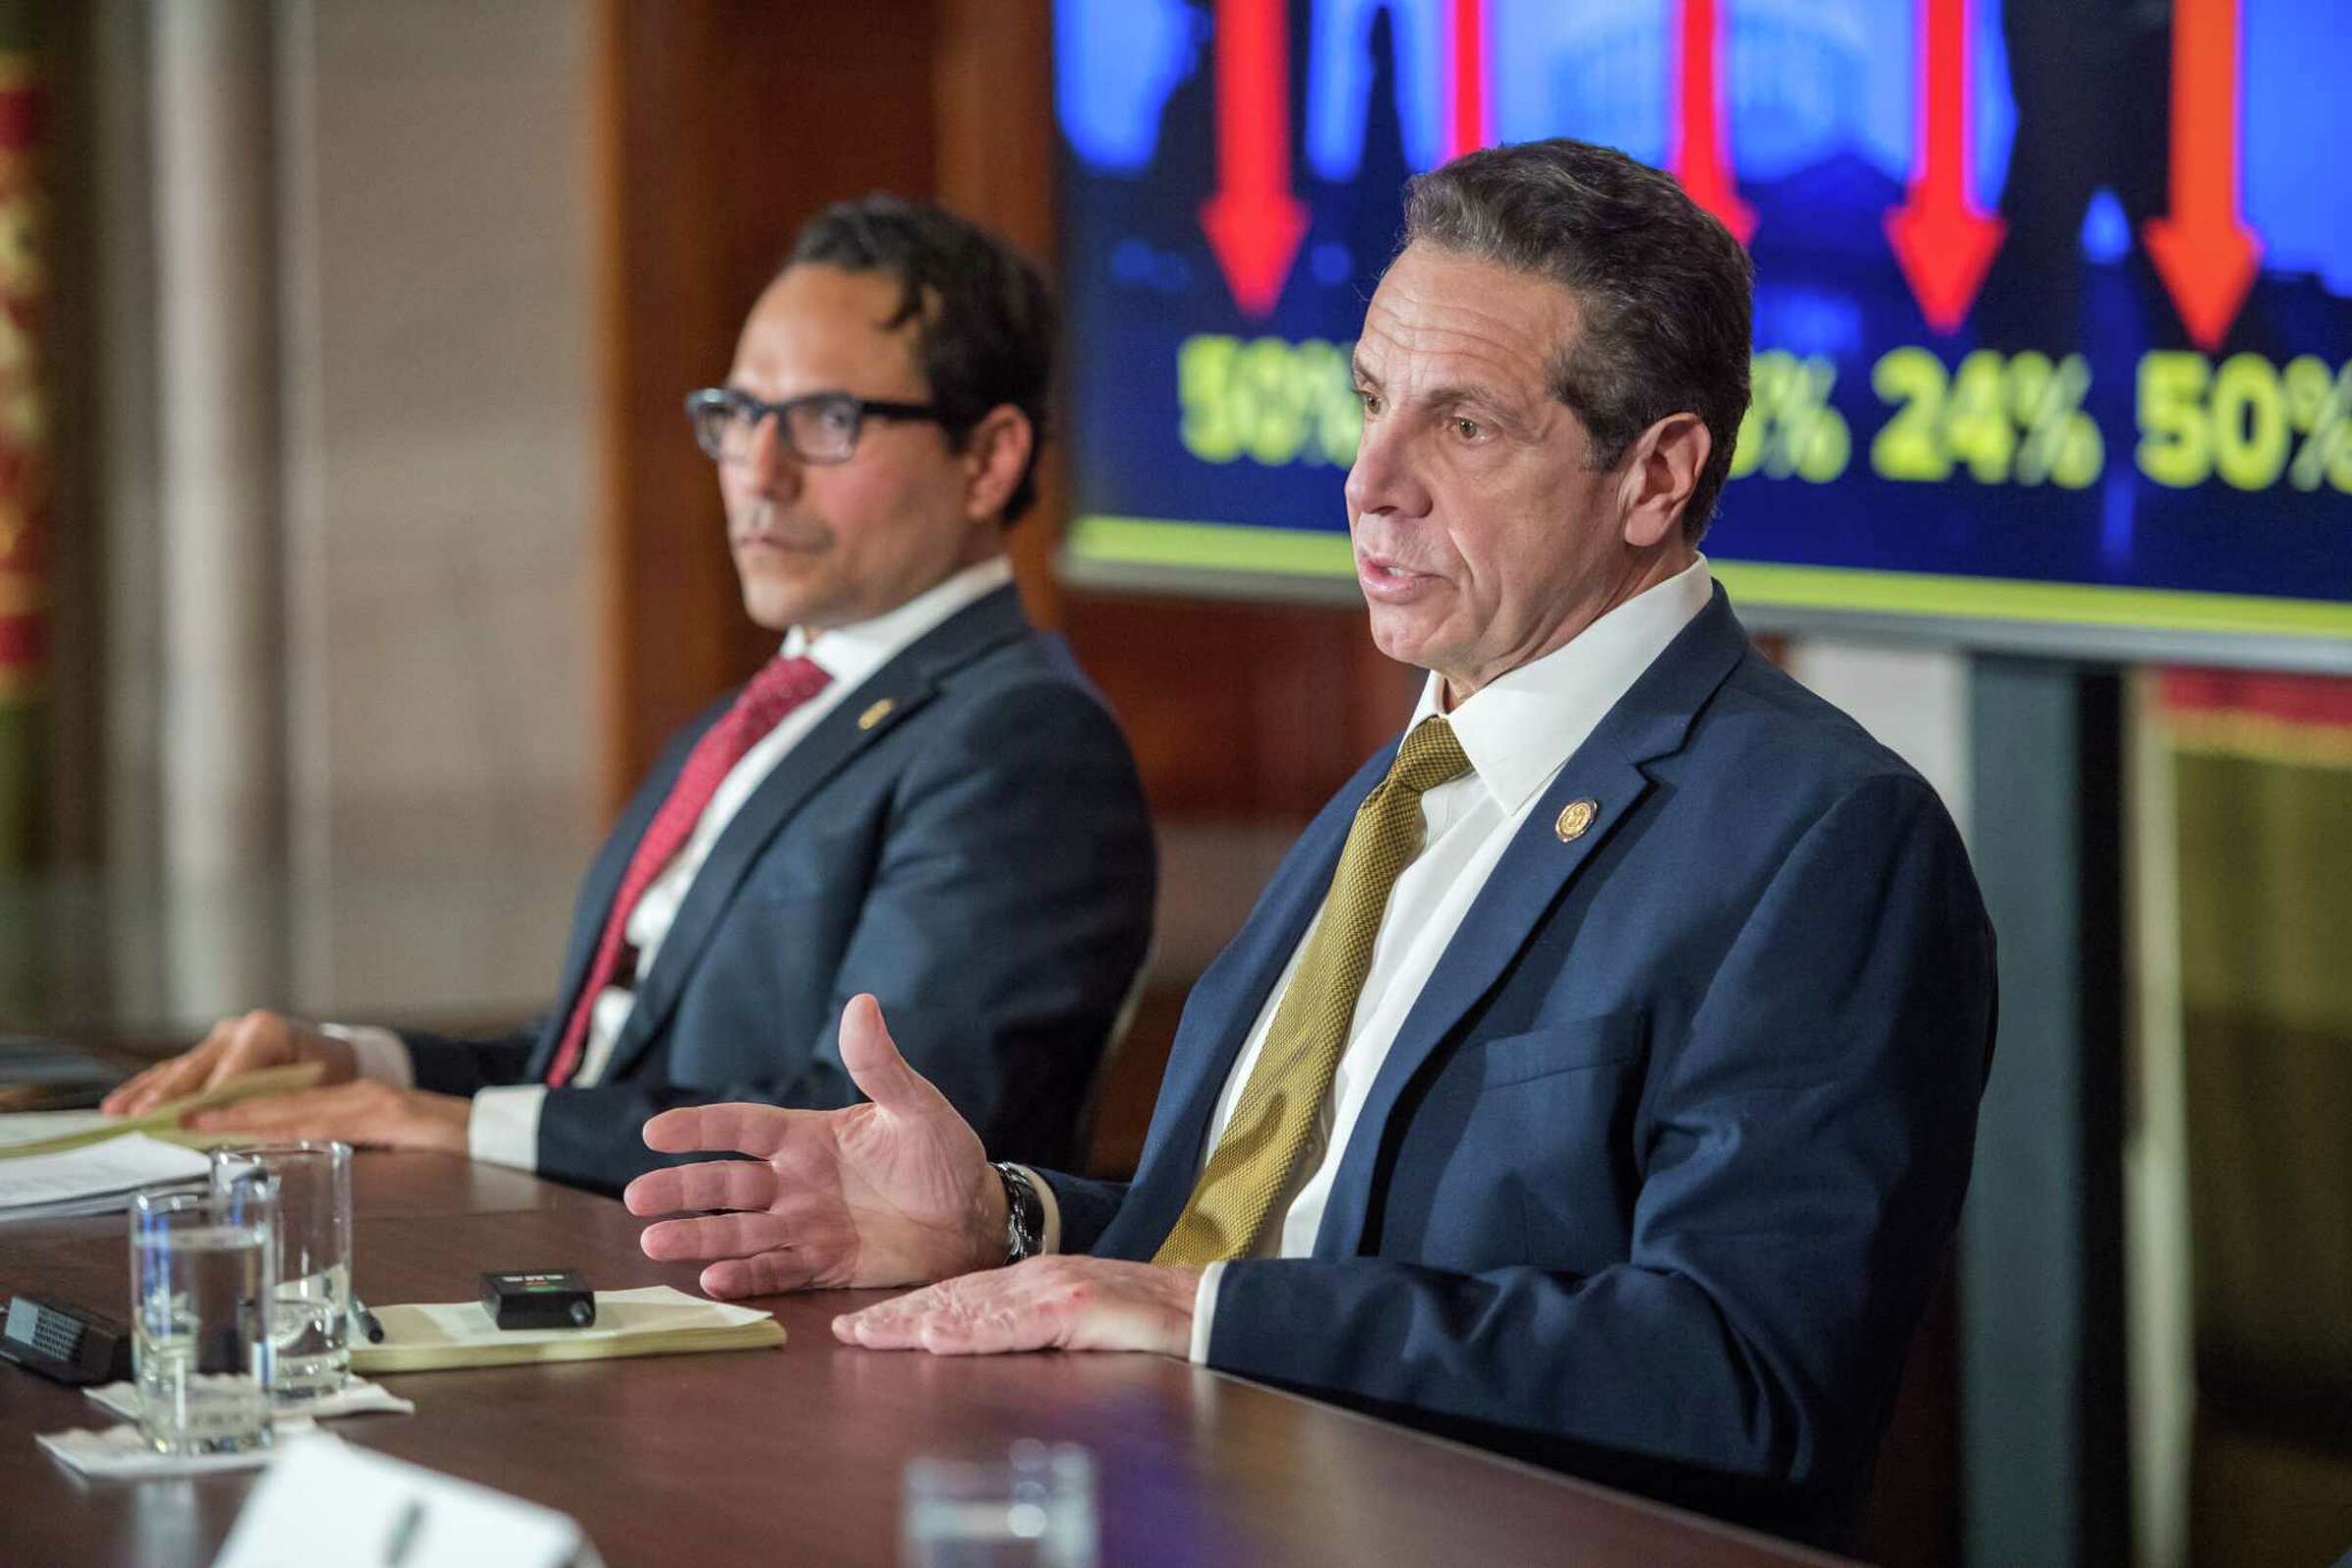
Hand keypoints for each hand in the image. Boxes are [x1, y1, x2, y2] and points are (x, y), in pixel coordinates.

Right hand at [102, 1010, 357, 1117]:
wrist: (332, 1055)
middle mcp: (237, 1030)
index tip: (188, 1118)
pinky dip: (146, 1088)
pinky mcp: (207, 1054)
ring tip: (116, 1113)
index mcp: (268, 1032)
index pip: (234, 1071)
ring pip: (178, 1069)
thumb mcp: (314, 1088)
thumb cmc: (329, 1074)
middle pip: (198, 1069)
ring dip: (146, 1093)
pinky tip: (119, 1104)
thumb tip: (239, 1126)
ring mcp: (219, 1040)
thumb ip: (277, 1102)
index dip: (210, 1097)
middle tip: (142, 1119)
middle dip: (169, 1096)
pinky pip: (173, 1071)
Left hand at [185, 1081, 471, 1153]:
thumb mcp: (388, 1147)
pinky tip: (265, 1132)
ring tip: (201, 1123)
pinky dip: (293, 1125)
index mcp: (353, 1103)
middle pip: (280, 1099)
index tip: (193, 1117)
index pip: (285, 1104)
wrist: (501, 1132)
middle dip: (225, 1108)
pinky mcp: (392, 1115)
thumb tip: (306, 1167)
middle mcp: (357, 1094)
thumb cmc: (446, 1146)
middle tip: (175, 1118)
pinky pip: (332, 1121)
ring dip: (245, 1115)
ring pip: (297, 1106)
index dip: (237, 1109)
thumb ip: (349, 1148)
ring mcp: (374, 1102)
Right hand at [624, 994, 1001, 1298]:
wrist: (975, 1217)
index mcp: (809, 1137)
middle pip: (727, 1185)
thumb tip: (861, 1003)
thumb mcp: (915, 1106)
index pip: (744, 1128)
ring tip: (653, 1241)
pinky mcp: (823, 1265)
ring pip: (739, 1232)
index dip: (701, 1129)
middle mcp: (796, 1182)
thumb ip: (880, 1065)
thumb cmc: (943, 1155)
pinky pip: (776, 1271)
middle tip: (638, 1196)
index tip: (655, 1131)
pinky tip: (713, 1279)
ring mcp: (805, 1225)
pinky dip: (746, 1276)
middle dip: (683, 1190)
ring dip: (698, 1237)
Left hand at [832, 1257, 1200, 1357]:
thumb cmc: (1141, 1320)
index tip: (860, 1326)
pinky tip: (939, 1338)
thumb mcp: (1074, 1319)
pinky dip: (972, 1333)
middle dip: (895, 1317)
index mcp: (1030, 1280)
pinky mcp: (1074, 1306)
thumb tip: (974, 1341)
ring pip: (970, 1308)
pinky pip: (1013, 1325)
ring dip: (917, 1323)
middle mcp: (1033, 1278)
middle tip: (846, 1333)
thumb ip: (1029, 1325)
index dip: (906, 1310)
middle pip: (950, 1299)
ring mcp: (1052, 1288)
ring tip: (873, 1335)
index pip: (955, 1296)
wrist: (1199, 1307)